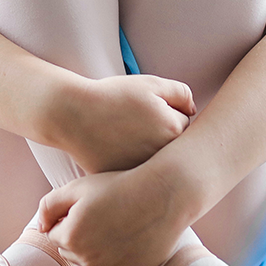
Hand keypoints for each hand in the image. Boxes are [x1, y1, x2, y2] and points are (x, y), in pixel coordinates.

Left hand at [35, 164, 191, 265]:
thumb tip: (41, 229)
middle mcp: (87, 259)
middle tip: (102, 219)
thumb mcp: (76, 188)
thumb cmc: (118, 187)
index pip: (55, 235)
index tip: (89, 209)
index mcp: (70, 236)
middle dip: (78, 238)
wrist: (162, 196)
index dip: (70, 220)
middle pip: (68, 253)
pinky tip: (116, 253)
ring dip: (90, 256)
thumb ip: (48, 206)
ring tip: (110, 233)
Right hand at [51, 74, 194, 172]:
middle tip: (137, 125)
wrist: (72, 115)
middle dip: (162, 137)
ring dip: (148, 153)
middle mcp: (163, 155)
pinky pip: (138, 175)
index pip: (185, 124)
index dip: (167, 114)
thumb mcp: (149, 83)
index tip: (147, 111)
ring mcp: (144, 171)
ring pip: (157, 163)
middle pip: (174, 148)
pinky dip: (132, 166)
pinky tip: (116, 151)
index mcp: (174, 129)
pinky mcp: (126, 181)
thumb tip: (193, 112)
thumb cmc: (111, 97)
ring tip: (125, 137)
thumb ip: (181, 93)